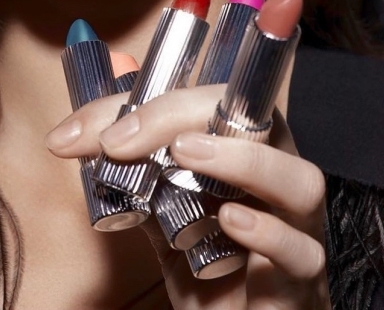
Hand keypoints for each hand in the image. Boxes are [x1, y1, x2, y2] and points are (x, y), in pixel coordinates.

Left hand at [47, 87, 329, 308]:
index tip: (103, 133)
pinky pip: (302, 253)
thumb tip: (80, 122)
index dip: (160, 104)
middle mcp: (279, 179)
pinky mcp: (301, 283)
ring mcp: (297, 229)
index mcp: (246, 150)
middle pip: (259, 124)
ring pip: (300, 181)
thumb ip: (132, 161)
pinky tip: (230, 221)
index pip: (215, 101)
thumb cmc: (206, 261)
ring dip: (243, 160)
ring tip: (185, 155)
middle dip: (186, 116)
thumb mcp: (159, 205)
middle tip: (129, 136)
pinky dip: (269, 233)